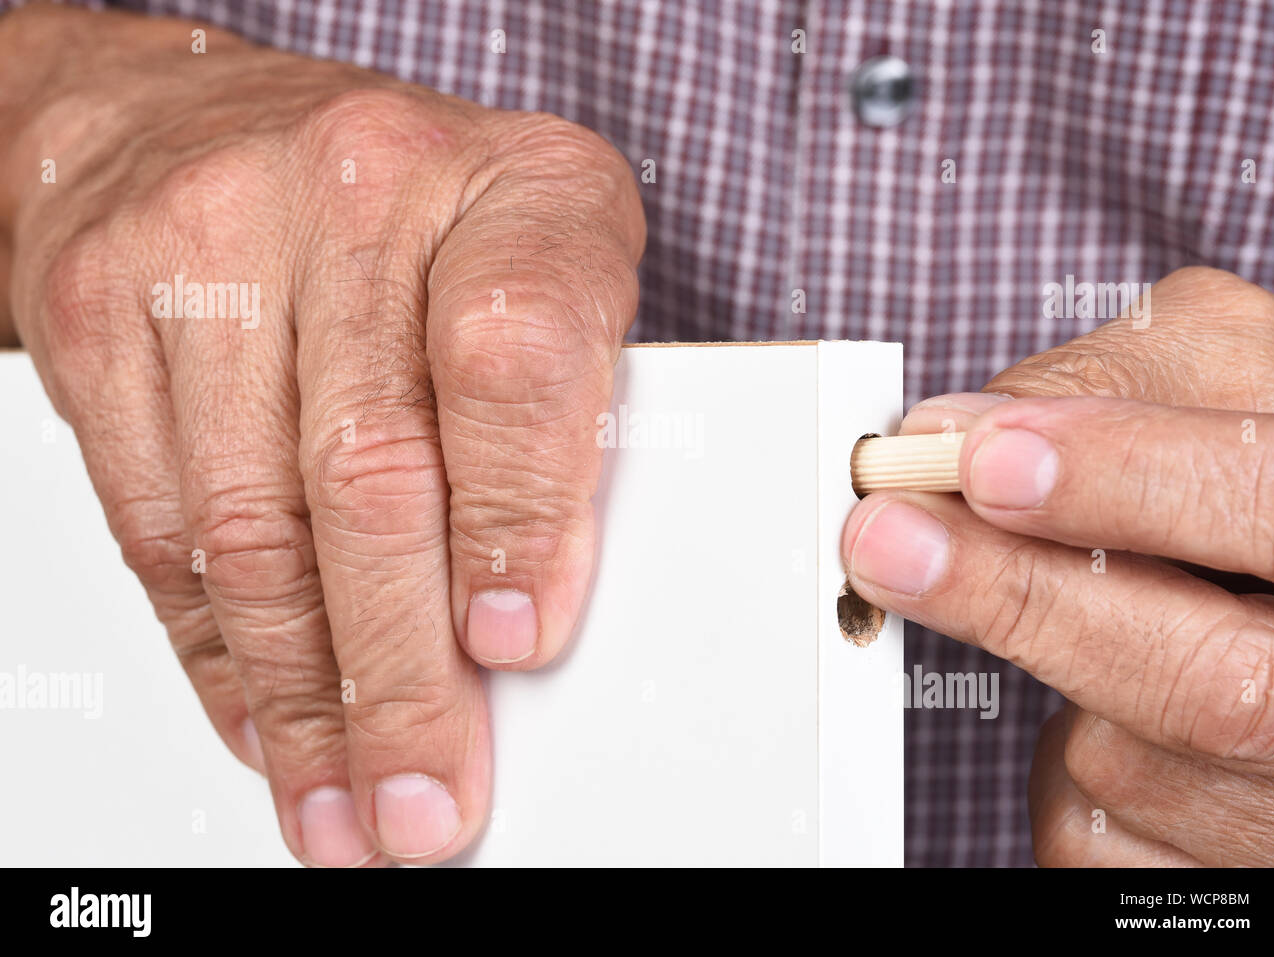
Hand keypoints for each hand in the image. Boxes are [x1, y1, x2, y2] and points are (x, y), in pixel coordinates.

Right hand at [2, 6, 642, 864]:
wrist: (209, 120)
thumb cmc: (420, 211)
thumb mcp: (550, 265)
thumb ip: (568, 411)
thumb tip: (529, 613)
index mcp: (512, 185)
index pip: (519, 351)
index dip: (520, 512)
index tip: (518, 646)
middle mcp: (357, 196)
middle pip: (373, 469)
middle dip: (400, 674)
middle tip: (428, 793)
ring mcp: (212, 247)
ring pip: (255, 521)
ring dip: (304, 695)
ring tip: (346, 795)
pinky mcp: (103, 313)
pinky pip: (158, 521)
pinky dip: (219, 649)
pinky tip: (266, 716)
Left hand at [842, 266, 1273, 865]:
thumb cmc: (1259, 469)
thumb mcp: (1228, 377)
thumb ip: (1110, 385)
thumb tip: (948, 436)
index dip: (1131, 482)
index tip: (987, 461)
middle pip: (1213, 685)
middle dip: (1022, 604)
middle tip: (886, 538)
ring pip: (1123, 764)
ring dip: (1047, 678)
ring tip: (1074, 610)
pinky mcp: (1232, 875)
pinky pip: (1092, 834)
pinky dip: (1057, 767)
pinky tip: (1102, 711)